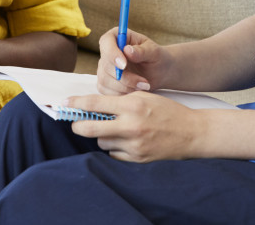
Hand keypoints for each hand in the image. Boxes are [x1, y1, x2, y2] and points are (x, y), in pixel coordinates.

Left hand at [69, 91, 202, 161]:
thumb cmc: (167, 110)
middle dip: (78, 125)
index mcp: (131, 105)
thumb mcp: (143, 96)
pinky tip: (126, 140)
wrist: (191, 132)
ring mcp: (133, 145)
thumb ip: (120, 101)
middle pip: (89, 128)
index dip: (75, 104)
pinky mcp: (137, 159)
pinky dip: (115, 147)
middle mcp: (130, 126)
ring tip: (115, 129)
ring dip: (102, 136)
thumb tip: (94, 105)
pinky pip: (114, 154)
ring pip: (102, 142)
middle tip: (76, 123)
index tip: (63, 103)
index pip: (95, 104)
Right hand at [97, 27, 171, 94]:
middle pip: (105, 64)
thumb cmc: (156, 57)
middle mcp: (107, 51)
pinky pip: (107, 92)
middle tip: (144, 82)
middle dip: (124, 76)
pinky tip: (136, 91)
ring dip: (126, 87)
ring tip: (144, 86)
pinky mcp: (105, 83)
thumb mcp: (153, 52)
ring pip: (105, 80)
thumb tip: (127, 50)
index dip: (112, 54)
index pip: (106, 42)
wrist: (158, 72)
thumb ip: (141, 51)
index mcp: (116, 36)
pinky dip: (122, 94)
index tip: (124, 65)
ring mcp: (104, 68)